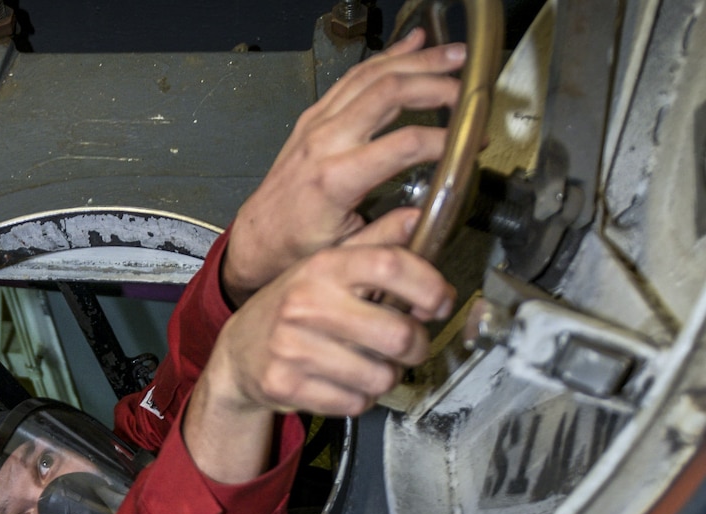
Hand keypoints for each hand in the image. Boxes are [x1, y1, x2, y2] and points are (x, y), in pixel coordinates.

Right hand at [210, 209, 455, 418]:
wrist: (238, 352)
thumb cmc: (291, 307)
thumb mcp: (328, 267)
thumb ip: (375, 243)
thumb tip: (417, 218)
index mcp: (322, 267)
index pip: (391, 265)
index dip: (430, 286)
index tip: (440, 302)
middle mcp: (306, 303)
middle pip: (398, 334)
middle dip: (416, 346)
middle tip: (408, 344)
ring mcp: (292, 346)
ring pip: (380, 377)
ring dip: (386, 376)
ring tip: (369, 363)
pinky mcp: (286, 384)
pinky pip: (354, 402)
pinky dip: (359, 398)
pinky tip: (344, 381)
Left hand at [222, 28, 466, 306]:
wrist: (258, 238)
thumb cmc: (296, 246)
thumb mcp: (346, 251)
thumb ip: (389, 233)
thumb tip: (427, 215)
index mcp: (335, 179)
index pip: (405, 144)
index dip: (446, 140)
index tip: (471, 145)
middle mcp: (324, 142)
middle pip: (388, 92)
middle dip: (436, 84)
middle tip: (470, 90)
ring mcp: (316, 124)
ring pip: (370, 76)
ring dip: (416, 60)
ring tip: (454, 55)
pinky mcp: (314, 118)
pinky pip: (352, 78)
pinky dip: (386, 58)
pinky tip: (412, 46)